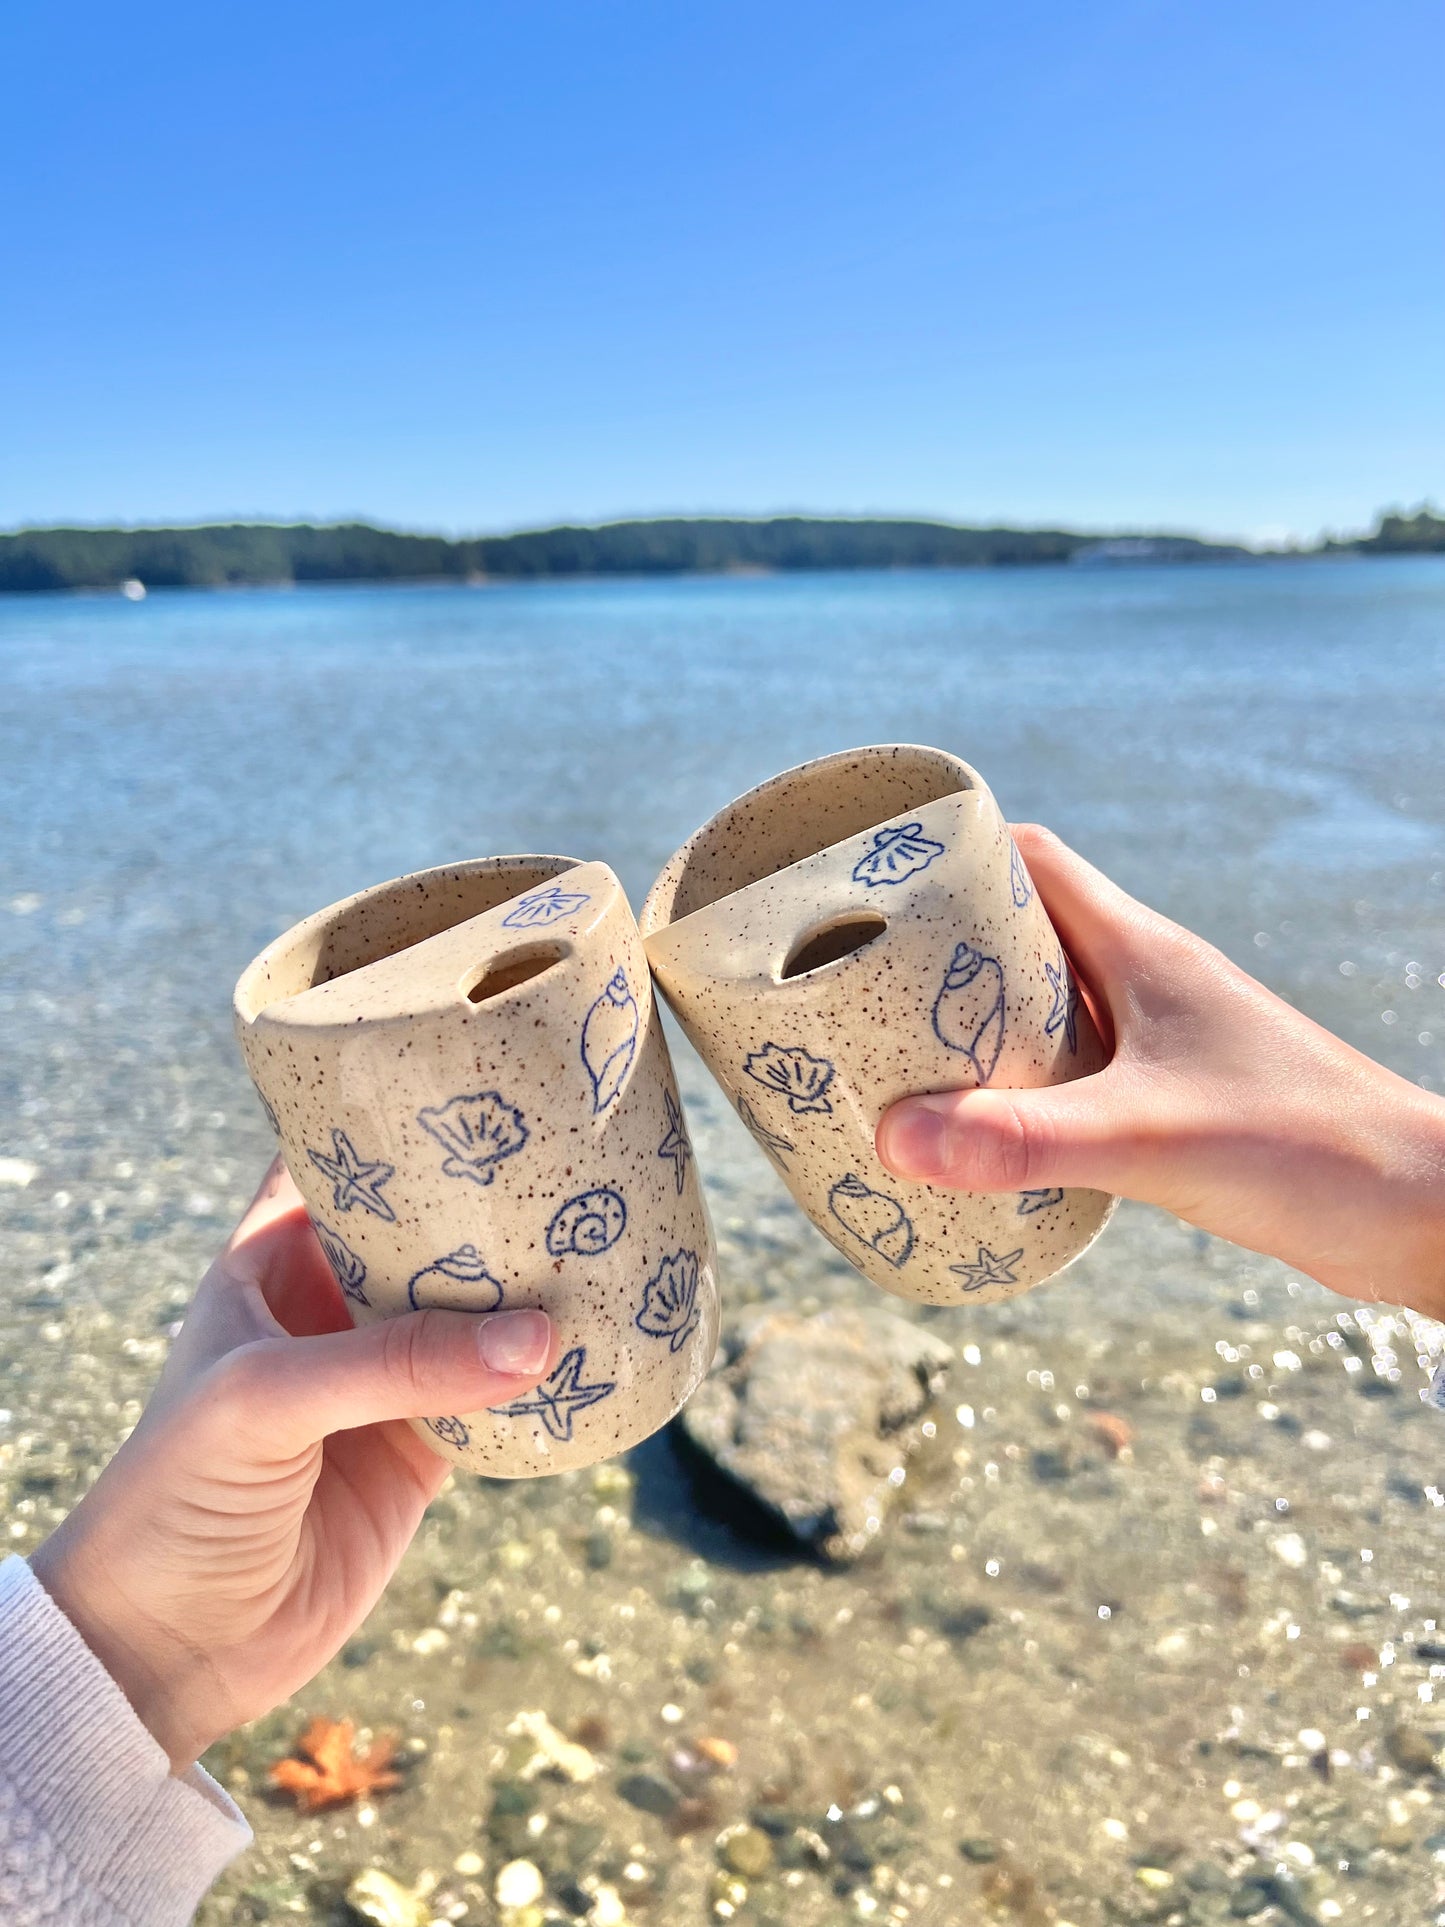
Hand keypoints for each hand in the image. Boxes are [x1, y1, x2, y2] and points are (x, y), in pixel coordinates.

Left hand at [30, 1160, 556, 1771]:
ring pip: (473, 1318)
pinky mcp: (420, 1457)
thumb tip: (537, 1339)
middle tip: (572, 1164)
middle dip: (490, 1207)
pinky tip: (597, 1350)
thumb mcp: (268, 1400)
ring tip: (605, 1248)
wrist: (167, 1648)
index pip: (337, 1164)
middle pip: (425, 1235)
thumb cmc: (176, 1497)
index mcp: (269, 1263)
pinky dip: (543, 1383)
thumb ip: (396, 1362)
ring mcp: (381, 1384)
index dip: (395, 1122)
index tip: (477, 1087)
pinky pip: (498, 1404)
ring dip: (528, 1295)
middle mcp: (329, 1311)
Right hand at [876, 824, 1444, 1321]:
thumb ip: (1026, 1138)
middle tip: (862, 997)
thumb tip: (895, 1137)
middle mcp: (1146, 981)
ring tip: (898, 1068)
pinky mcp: (1172, 1100)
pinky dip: (1019, 1091)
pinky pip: (1071, 1074)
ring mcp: (1161, 1040)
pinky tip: (982, 1138)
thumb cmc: (1308, 1148)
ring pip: (1045, 1008)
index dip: (949, 861)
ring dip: (976, 1030)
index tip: (872, 890)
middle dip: (940, 956)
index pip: (1030, 860)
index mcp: (1141, 950)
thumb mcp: (1152, 1138)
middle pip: (1022, 934)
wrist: (1419, 1212)